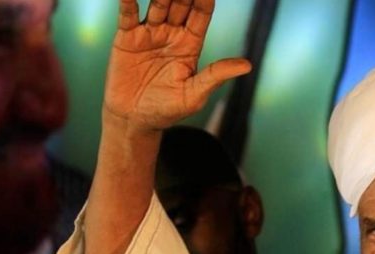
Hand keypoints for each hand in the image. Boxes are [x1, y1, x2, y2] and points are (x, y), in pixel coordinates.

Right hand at [103, 0, 250, 132]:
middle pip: (180, 4)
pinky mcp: (127, 38)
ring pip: (157, 4)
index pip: (200, 15)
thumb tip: (247, 66)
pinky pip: (128, 14)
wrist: (134, 120)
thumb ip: (216, 75)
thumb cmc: (167, 110)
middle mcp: (172, 35)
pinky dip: (128, 1)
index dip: (204, 1)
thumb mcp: (194, 95)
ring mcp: (150, 34)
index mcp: (191, 45)